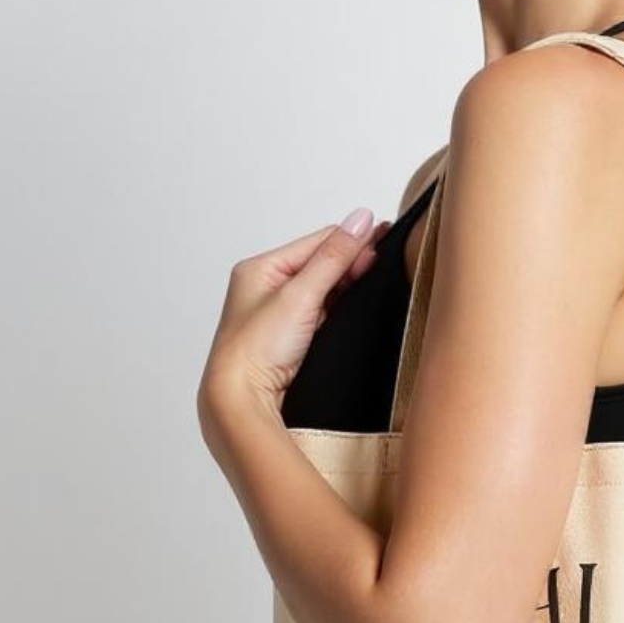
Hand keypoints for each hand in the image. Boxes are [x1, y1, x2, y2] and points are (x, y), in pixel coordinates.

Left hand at [199, 207, 391, 413]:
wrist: (239, 401)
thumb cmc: (253, 352)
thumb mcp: (299, 295)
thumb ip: (333, 258)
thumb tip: (360, 221)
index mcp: (259, 269)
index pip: (316, 242)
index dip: (351, 239)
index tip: (383, 236)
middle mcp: (265, 289)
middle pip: (320, 264)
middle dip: (351, 261)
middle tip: (383, 261)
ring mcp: (277, 316)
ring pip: (322, 290)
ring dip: (346, 285)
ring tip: (374, 279)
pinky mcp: (289, 341)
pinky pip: (321, 315)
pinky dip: (339, 309)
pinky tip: (354, 308)